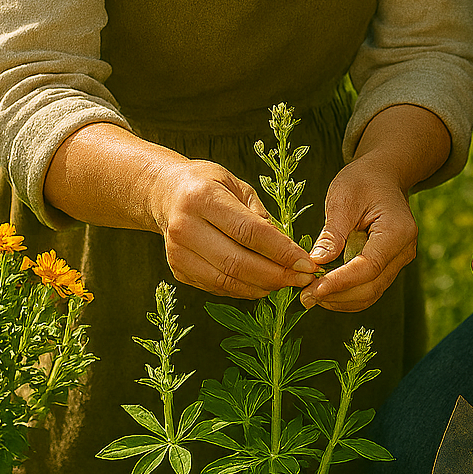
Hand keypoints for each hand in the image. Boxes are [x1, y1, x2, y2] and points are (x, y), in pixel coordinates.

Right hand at [149, 158, 317, 299]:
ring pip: (227, 281)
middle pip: (238, 262)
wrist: (165, 193)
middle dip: (277, 275)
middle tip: (303, 278)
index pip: (250, 232)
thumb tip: (288, 251)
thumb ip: (261, 216)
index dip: (282, 251)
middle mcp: (186, 226)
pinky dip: (245, 289)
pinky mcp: (178, 270)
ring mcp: (178, 252)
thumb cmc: (208, 185)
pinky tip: (264, 283)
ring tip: (287, 281)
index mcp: (203, 198)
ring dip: (263, 286)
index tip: (307, 262)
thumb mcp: (237, 186)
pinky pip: (217, 287)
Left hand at [301, 156, 417, 311]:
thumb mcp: (342, 199)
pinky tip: (324, 289)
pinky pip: (369, 288)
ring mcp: (399, 261)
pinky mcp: (389, 266)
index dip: (340, 282)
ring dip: (340, 299)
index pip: (368, 267)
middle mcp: (404, 250)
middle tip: (305, 296)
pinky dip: (347, 294)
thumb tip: (315, 264)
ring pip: (371, 293)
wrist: (383, 176)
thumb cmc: (362, 181)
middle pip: (371, 286)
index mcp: (397, 231)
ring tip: (311, 295)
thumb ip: (332, 233)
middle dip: (337, 295)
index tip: (313, 289)